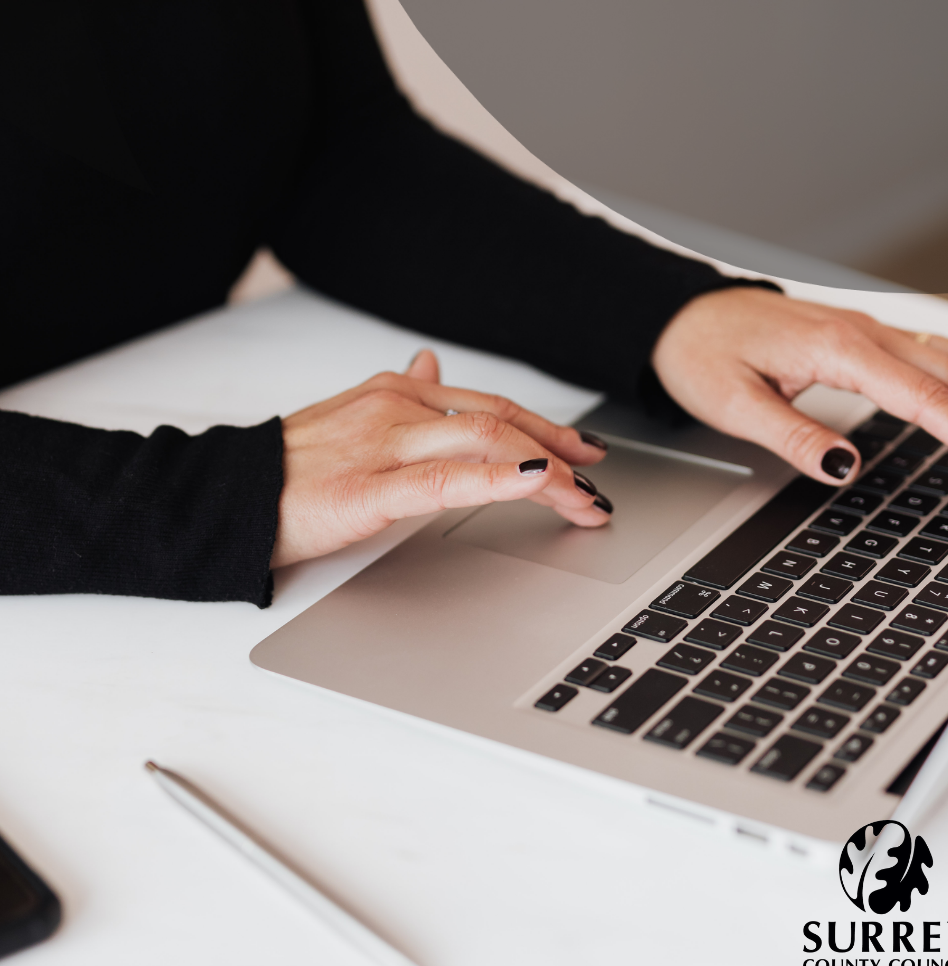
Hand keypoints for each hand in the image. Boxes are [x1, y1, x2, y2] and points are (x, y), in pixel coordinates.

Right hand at [270, 350, 610, 567]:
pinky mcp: (369, 487)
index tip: (583, 450)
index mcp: (397, 392)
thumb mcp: (352, 417)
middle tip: (600, 480)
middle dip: (561, 451)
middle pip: (501, 423)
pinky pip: (445, 480)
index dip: (545, 427)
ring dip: (549, 472)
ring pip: (486, 445)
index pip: (490, 406)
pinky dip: (499, 480)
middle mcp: (398, 407)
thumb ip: (401, 394)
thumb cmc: (290, 467)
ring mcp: (384, 443)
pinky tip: (536, 483)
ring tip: (585, 500)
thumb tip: (431, 364)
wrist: (227, 497)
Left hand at [652, 288, 947, 483]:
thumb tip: (843, 469)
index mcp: (837, 349)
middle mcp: (862, 334)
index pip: (918, 396)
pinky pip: (931, 348)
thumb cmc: (702, 355)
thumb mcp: (733, 405)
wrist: (682, 318)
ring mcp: (866, 331)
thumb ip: (791, 435)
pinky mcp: (861, 338)